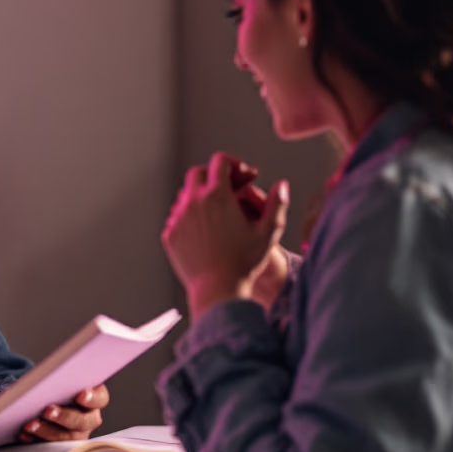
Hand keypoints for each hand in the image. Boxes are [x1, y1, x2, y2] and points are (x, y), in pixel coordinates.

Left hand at [18, 384, 108, 442]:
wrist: (48, 398)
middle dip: (64, 416)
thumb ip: (63, 378)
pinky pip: (49, 446)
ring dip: (46, 431)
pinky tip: (24, 433)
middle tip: (47, 411)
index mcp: (95, 399)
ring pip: (65, 436)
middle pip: (82, 421)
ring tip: (30, 424)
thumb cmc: (58, 384)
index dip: (92, 398)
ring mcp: (77, 434)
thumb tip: (48, 377)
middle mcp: (90, 418)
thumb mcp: (64, 379)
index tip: (80, 395)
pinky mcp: (61, 445)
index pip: (100, 399)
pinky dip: (34, 439)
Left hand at [161, 152, 289, 317]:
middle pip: (197, 172)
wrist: (217, 290)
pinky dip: (189, 216)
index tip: (244, 176)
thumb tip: (282, 185)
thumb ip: (276, 205)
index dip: (234, 164)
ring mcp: (179, 218)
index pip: (220, 162)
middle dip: (213, 176)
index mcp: (218, 196)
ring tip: (217, 211)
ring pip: (185, 194)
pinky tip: (204, 229)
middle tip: (228, 188)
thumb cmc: (245, 263)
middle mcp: (194, 202)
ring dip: (199, 196)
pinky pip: (177, 216)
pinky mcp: (170, 234)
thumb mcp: (268, 233)